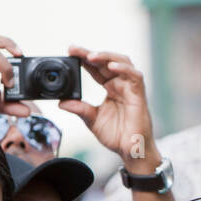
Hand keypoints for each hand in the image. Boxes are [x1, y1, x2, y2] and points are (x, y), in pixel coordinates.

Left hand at [60, 47, 156, 168]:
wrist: (130, 151)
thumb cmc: (117, 136)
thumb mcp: (92, 119)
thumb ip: (79, 108)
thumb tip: (61, 102)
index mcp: (110, 88)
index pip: (96, 68)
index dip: (84, 59)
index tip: (69, 52)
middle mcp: (121, 85)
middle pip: (107, 61)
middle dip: (90, 53)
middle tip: (74, 49)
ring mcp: (131, 89)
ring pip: (122, 62)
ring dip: (107, 57)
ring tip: (91, 56)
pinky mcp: (139, 95)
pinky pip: (135, 76)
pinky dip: (124, 69)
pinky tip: (112, 67)